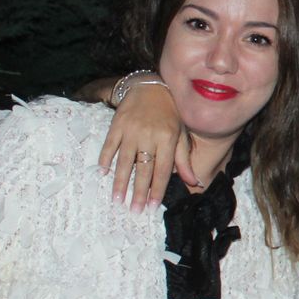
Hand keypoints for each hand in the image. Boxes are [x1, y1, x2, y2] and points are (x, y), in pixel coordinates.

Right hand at [97, 81, 191, 210]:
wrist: (150, 87)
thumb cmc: (169, 114)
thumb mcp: (181, 134)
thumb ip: (184, 159)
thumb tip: (195, 182)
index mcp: (168, 139)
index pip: (163, 170)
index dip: (158, 189)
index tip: (153, 207)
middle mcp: (150, 136)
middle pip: (144, 169)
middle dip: (139, 192)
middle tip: (135, 211)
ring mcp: (132, 130)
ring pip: (125, 160)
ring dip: (120, 182)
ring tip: (117, 200)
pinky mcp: (118, 124)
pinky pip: (110, 144)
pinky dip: (105, 158)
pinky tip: (103, 172)